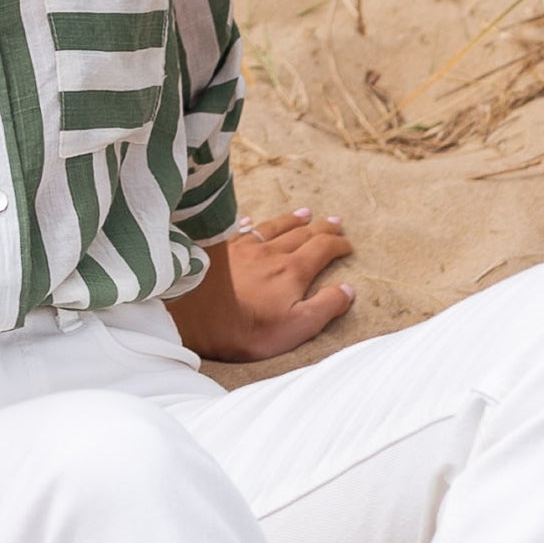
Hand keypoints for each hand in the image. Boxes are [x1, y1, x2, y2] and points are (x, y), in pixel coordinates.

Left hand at [169, 209, 354, 362]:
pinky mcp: (220, 250)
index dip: (338, 245)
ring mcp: (244, 248)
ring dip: (292, 220)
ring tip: (304, 213)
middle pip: (302, 234)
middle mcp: (271, 253)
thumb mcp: (297, 327)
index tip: (348, 245)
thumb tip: (348, 290)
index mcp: (293, 271)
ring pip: (274, 227)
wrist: (195, 316)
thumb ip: (325, 307)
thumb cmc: (248, 329)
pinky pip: (241, 230)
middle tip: (335, 223)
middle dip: (322, 228)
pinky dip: (252, 225)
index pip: (323, 249)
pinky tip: (252, 222)